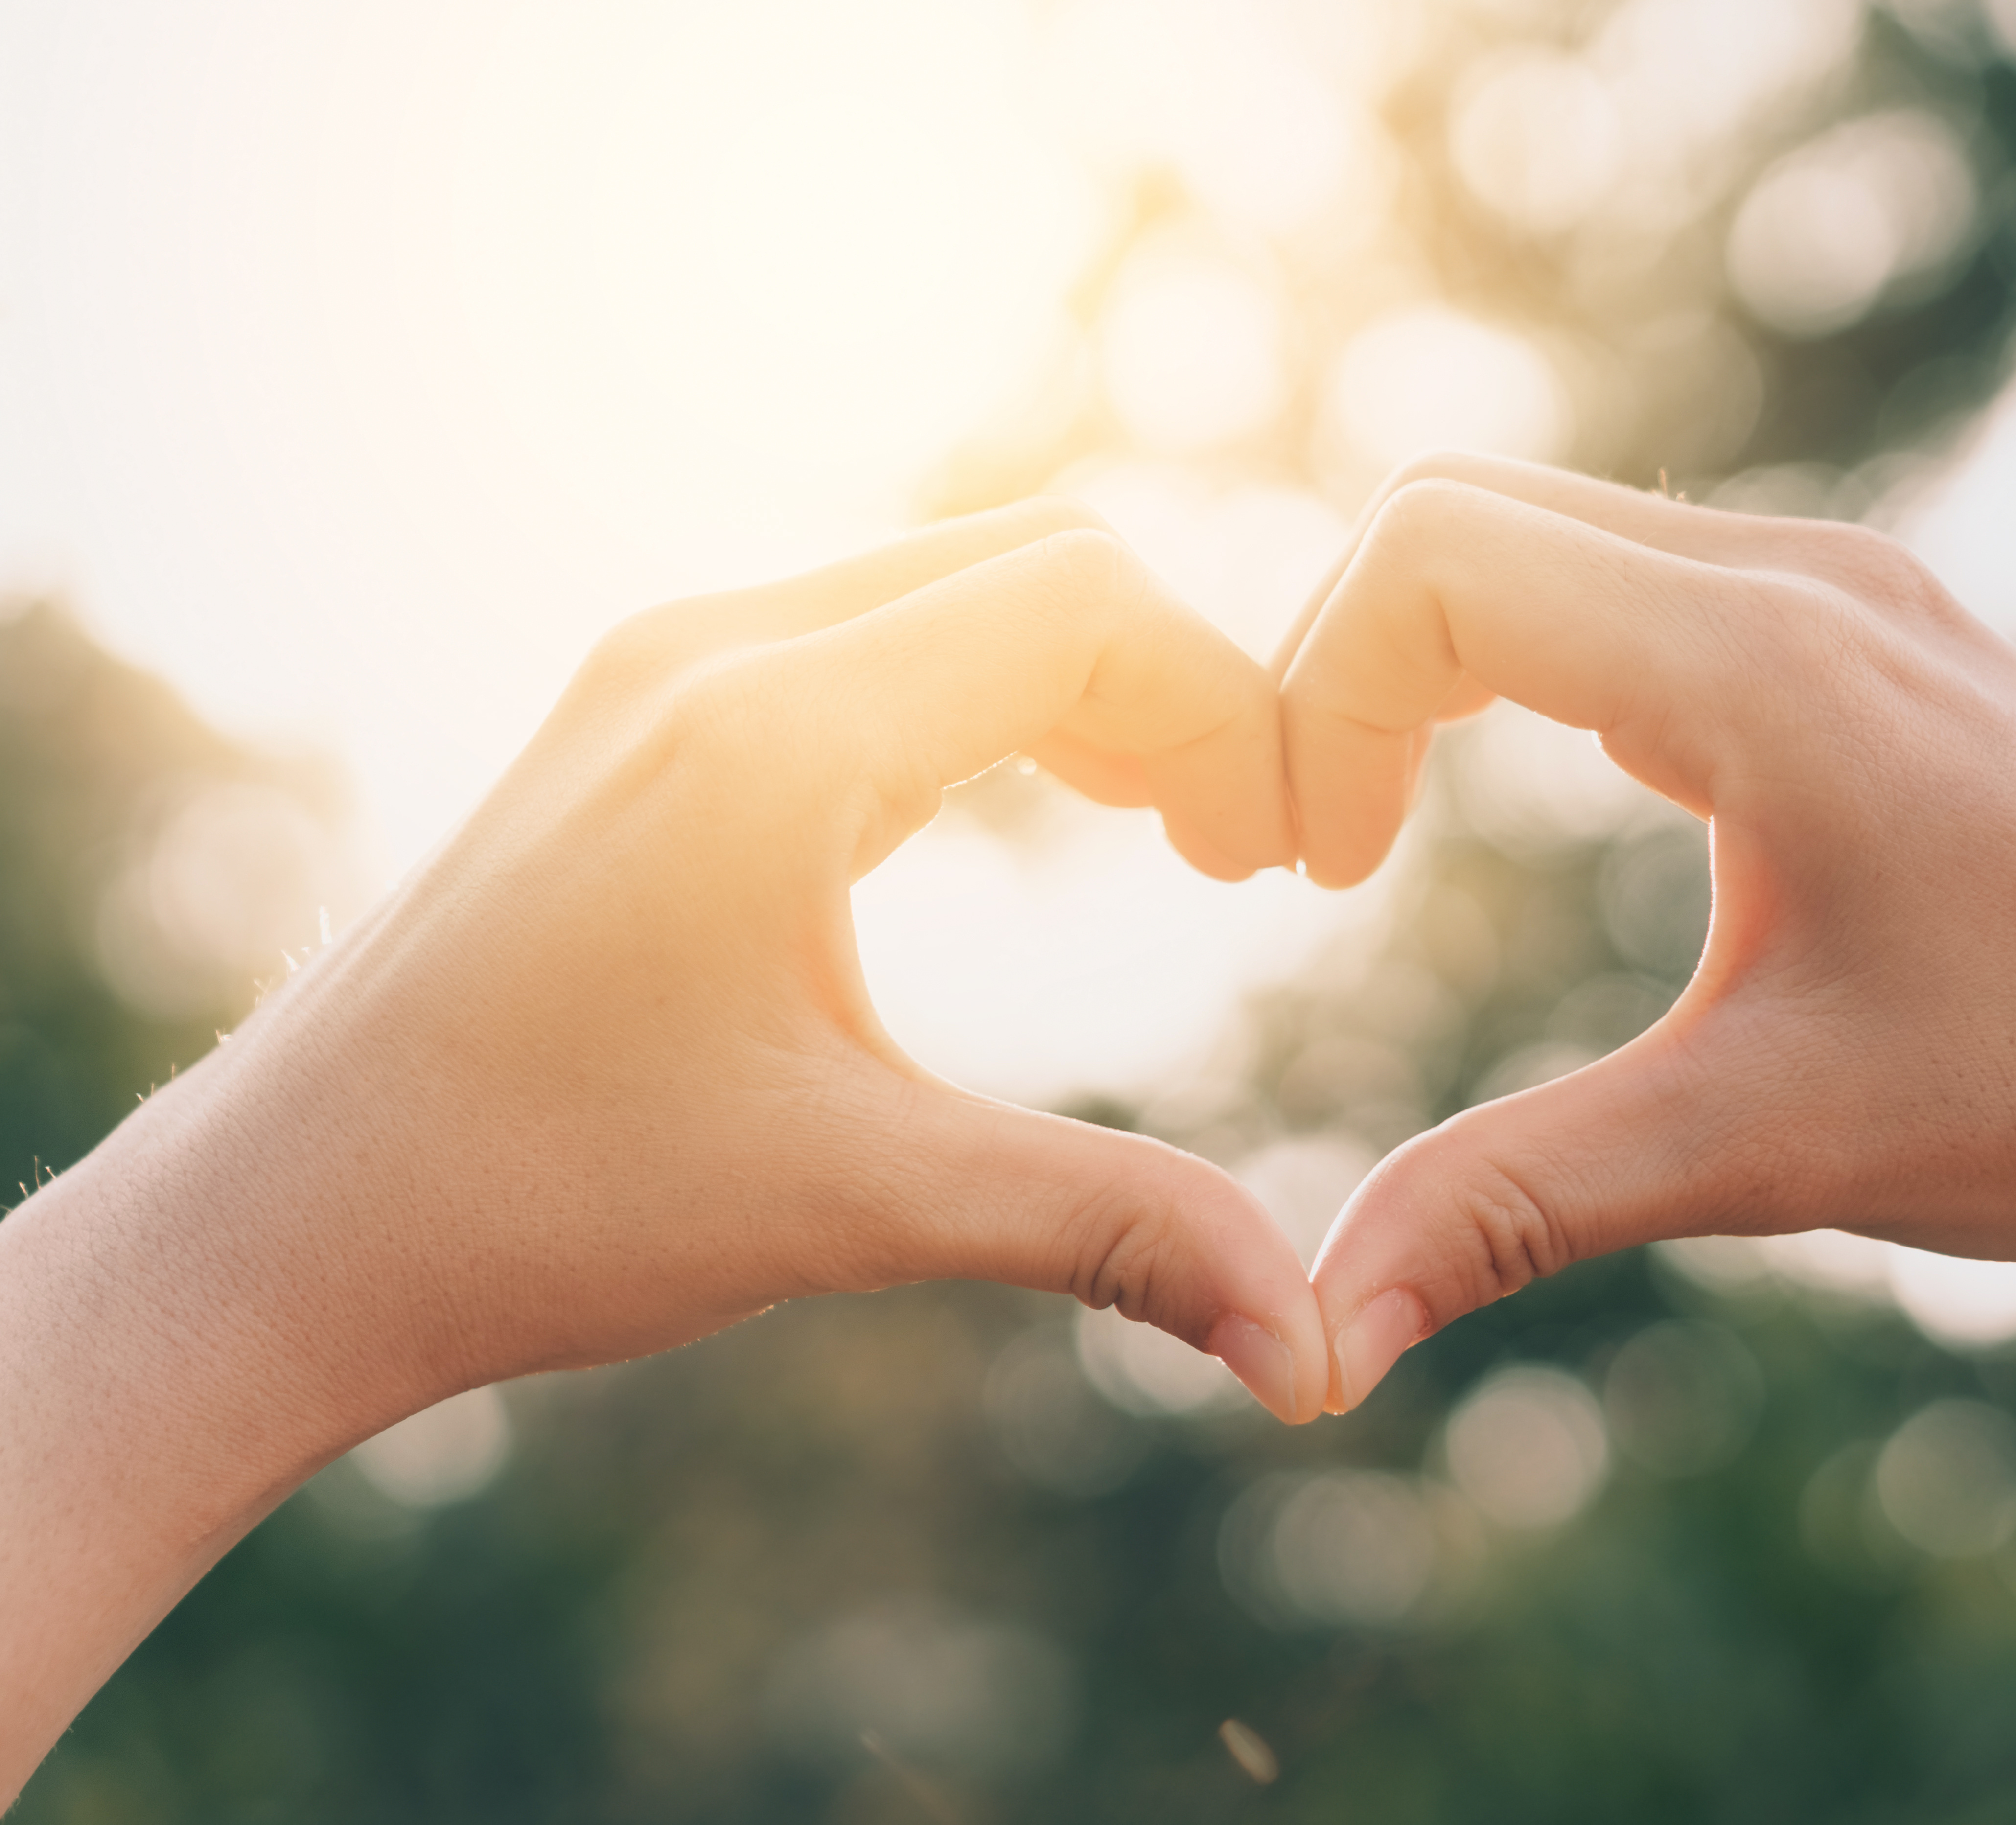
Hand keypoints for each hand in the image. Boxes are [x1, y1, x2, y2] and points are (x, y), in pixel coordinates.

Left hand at [1, 503, 1328, 1789]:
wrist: (290, 1222)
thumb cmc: (541, 1204)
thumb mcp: (856, 1204)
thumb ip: (1108, 1233)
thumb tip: (1317, 1353)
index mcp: (771, 730)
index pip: (1088, 604)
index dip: (1232, 708)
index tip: (1283, 863)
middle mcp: (711, 653)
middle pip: (1039, 562)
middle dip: (1178, 686)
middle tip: (1245, 853)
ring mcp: (663, 671)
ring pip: (953, 588)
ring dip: (1088, 686)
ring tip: (1171, 833)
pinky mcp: (643, 718)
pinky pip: (872, 638)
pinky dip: (991, 698)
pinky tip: (1036, 814)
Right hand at [1279, 453, 2015, 1718]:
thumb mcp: (1766, 1145)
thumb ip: (1517, 1204)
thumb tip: (1316, 1340)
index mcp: (1759, 663)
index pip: (1430, 562)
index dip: (1313, 698)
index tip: (1313, 877)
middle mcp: (1802, 583)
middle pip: (1460, 517)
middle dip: (1342, 668)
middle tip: (1317, 858)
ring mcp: (1852, 597)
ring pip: (1550, 540)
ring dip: (1434, 661)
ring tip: (1385, 835)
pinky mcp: (1882, 642)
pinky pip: (1641, 584)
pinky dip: (1535, 662)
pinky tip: (1553, 801)